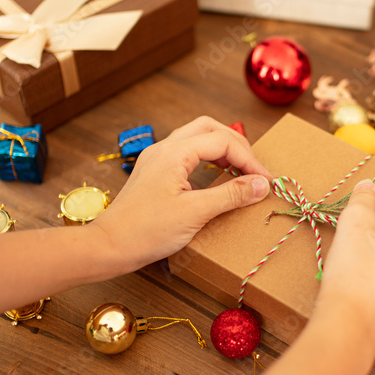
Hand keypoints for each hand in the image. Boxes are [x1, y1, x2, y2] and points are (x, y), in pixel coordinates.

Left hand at [89, 117, 270, 271]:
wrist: (110, 246)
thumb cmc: (146, 231)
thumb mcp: (196, 213)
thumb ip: (231, 195)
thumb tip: (261, 184)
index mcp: (174, 153)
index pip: (222, 141)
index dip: (249, 159)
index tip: (265, 182)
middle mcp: (164, 149)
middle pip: (208, 128)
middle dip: (236, 144)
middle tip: (253, 168)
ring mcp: (157, 159)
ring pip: (196, 139)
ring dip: (221, 149)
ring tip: (239, 171)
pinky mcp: (154, 173)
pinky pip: (186, 154)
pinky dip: (207, 160)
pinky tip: (215, 180)